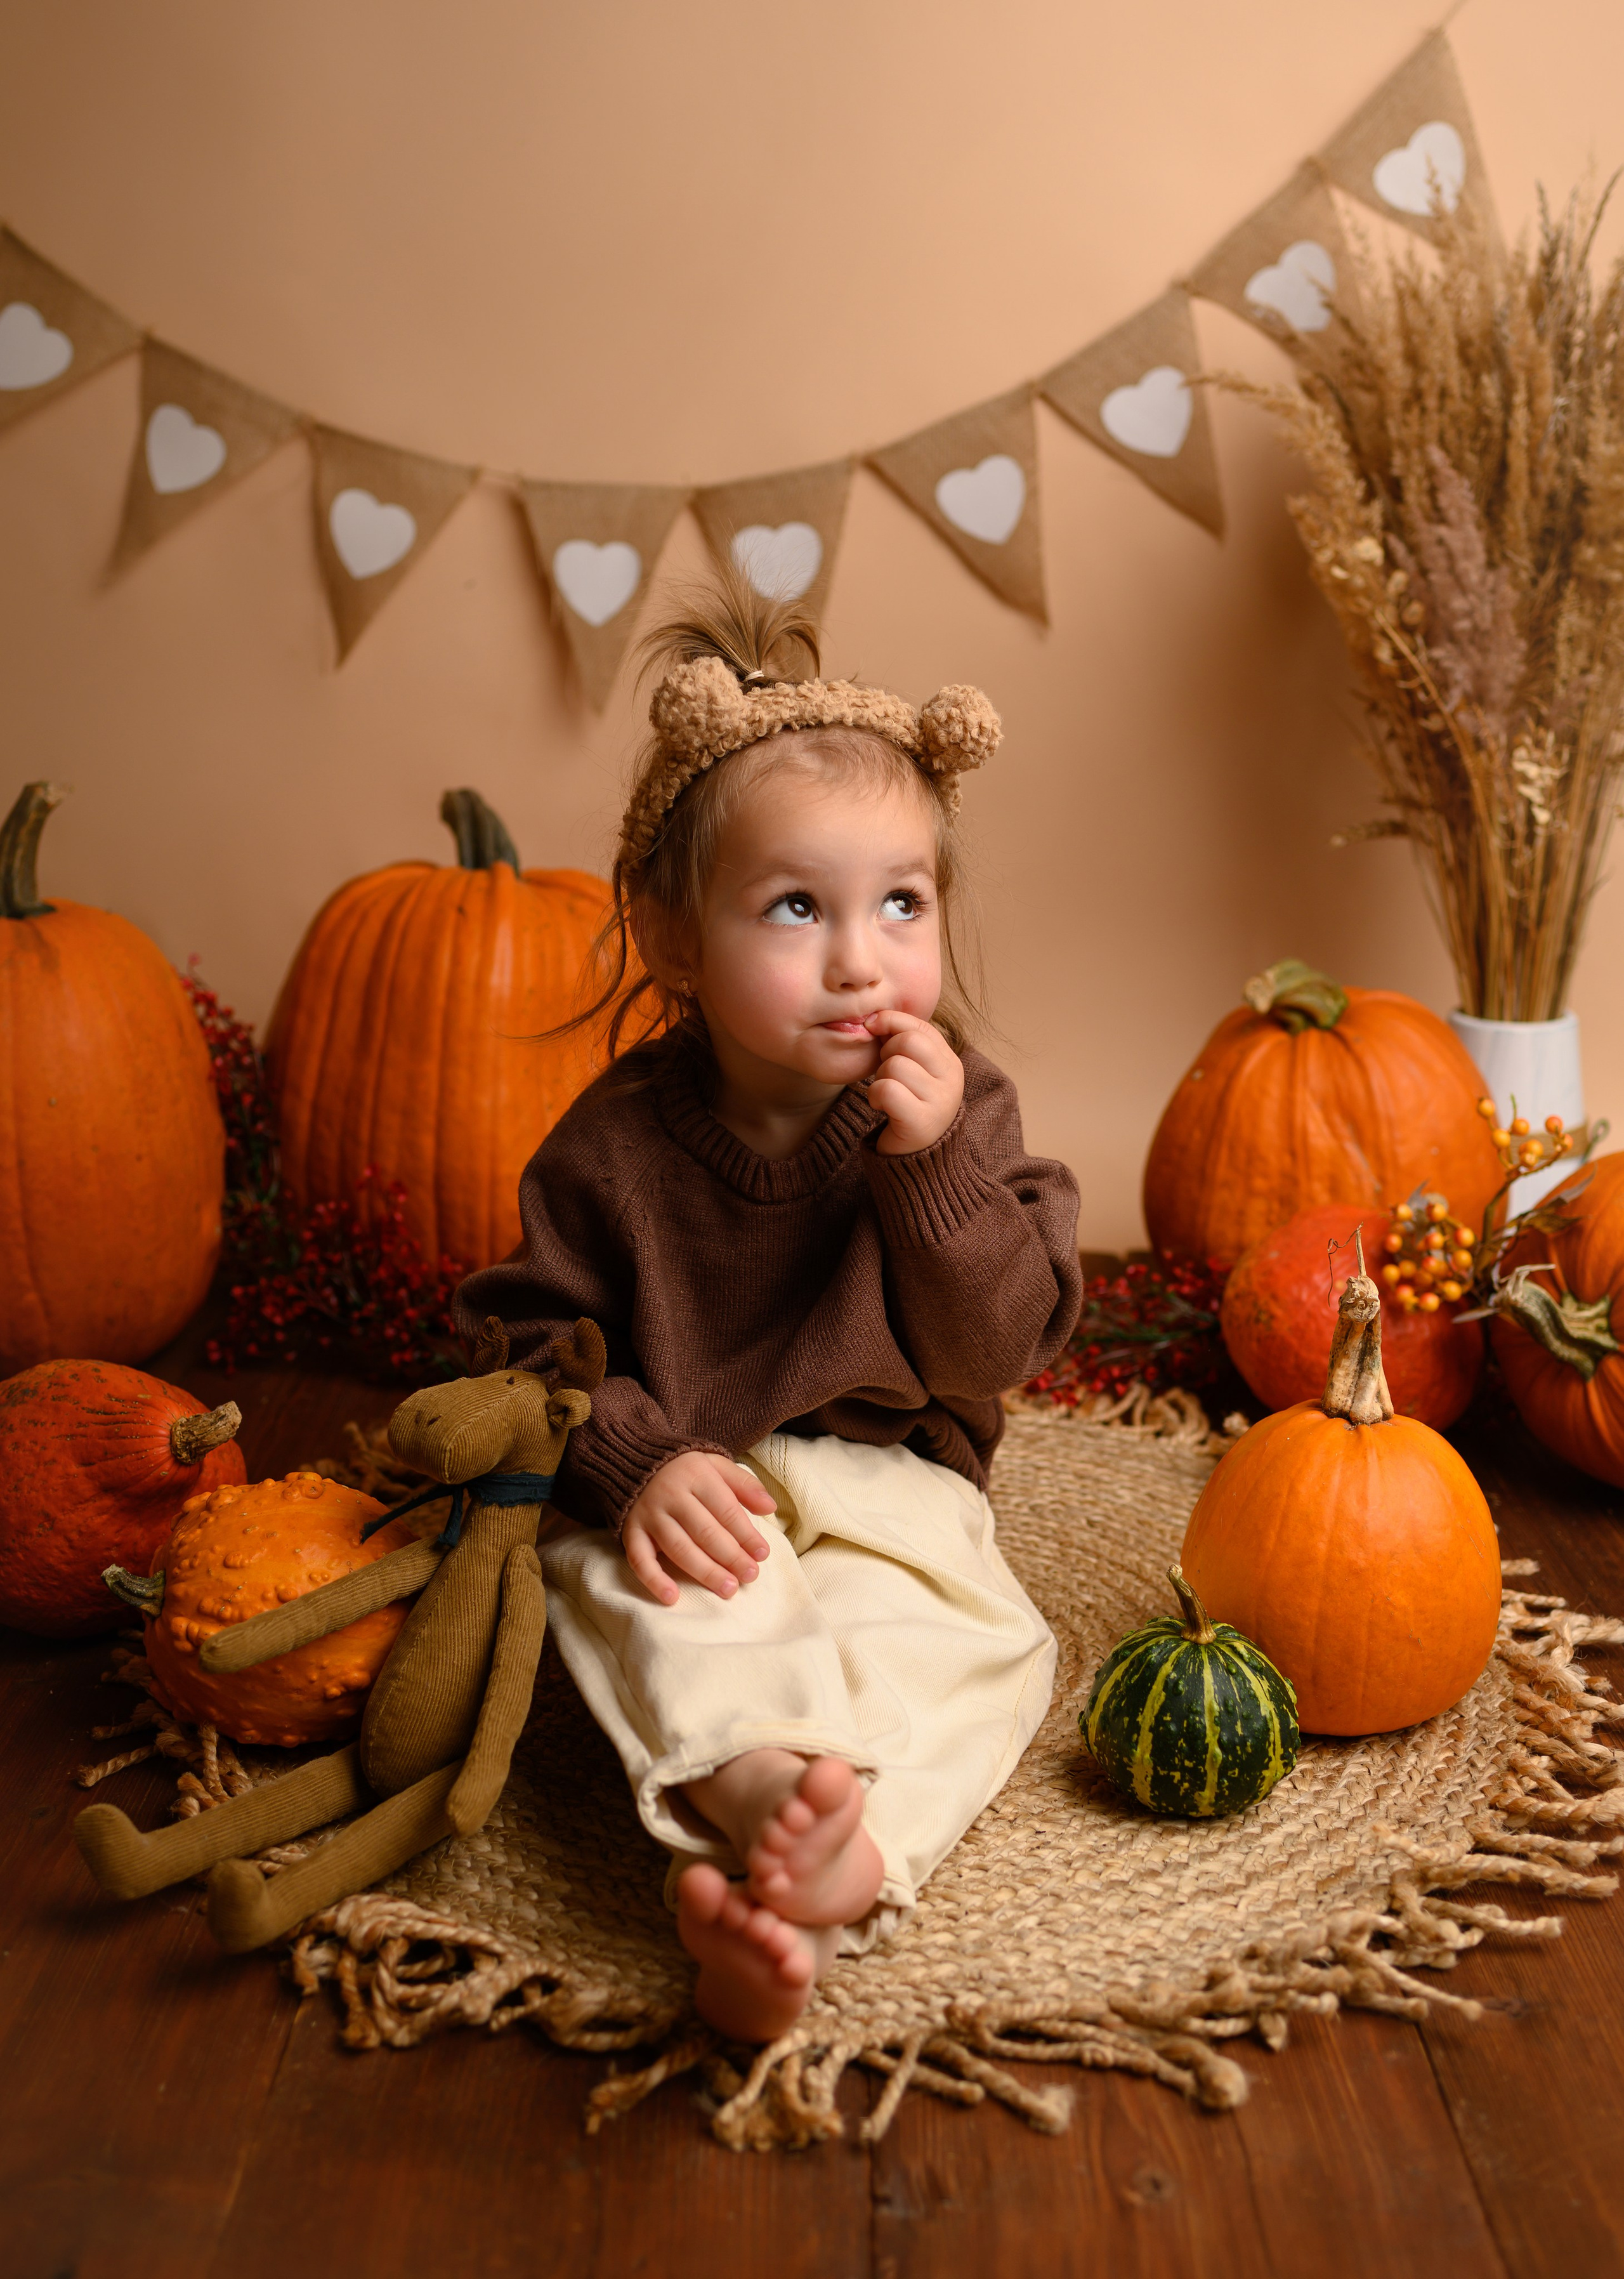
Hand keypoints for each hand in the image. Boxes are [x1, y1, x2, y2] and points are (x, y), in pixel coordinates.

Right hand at [622, 1452, 775, 1606]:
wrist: (635, 1461)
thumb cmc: (686, 1470)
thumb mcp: (717, 1465)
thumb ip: (744, 1484)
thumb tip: (770, 1506)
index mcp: (696, 1475)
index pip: (726, 1509)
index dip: (746, 1534)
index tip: (762, 1555)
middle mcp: (670, 1494)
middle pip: (705, 1531)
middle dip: (731, 1557)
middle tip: (750, 1576)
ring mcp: (649, 1514)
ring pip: (679, 1548)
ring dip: (705, 1572)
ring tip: (728, 1588)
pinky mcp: (630, 1531)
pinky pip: (640, 1559)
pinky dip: (654, 1580)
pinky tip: (672, 1597)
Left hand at [865, 1009, 963, 1154]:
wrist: (916, 1158)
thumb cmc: (908, 1107)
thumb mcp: (913, 1071)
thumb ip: (902, 1042)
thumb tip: (874, 1018)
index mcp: (950, 1062)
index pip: (920, 1026)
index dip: (892, 1022)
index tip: (874, 1029)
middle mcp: (951, 1080)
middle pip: (908, 1042)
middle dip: (886, 1054)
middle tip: (886, 1074)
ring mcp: (939, 1101)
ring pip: (894, 1065)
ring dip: (879, 1079)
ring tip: (886, 1095)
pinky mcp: (921, 1122)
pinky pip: (887, 1090)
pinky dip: (875, 1096)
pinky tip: (881, 1107)